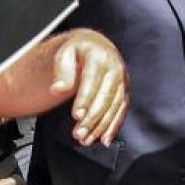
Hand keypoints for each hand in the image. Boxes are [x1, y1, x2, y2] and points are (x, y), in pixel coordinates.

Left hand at [50, 30, 128, 146]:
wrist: (95, 45)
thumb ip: (61, 70)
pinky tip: (105, 139)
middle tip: (79, 134)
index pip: (92, 80)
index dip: (85, 99)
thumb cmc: (77, 51)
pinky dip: (114, 125)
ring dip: (102, 125)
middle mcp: (115, 67)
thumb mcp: (64, 53)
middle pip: (106, 96)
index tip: (76, 115)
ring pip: (115, 105)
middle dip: (93, 117)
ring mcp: (123, 79)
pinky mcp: (125, 90)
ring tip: (86, 140)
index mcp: (99, 56)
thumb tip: (58, 88)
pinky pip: (122, 109)